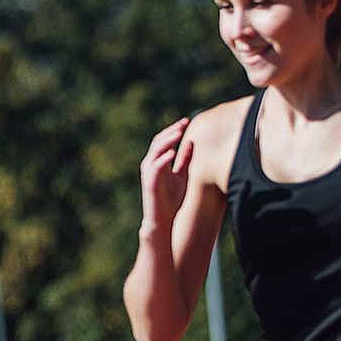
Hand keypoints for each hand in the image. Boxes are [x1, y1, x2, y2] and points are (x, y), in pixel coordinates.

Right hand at [139, 118, 193, 234]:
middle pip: (158, 141)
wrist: (163, 219)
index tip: (186, 121)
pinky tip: (173, 152)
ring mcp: (148, 173)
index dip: (173, 130)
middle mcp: (150, 164)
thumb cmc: (172, 199)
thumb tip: (192, 142)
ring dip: (167, 141)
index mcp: (158, 162)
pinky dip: (163, 158)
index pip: (164, 140)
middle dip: (171, 131)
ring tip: (178, 133)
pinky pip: (155, 167)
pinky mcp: (149, 183)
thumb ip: (185, 159)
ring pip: (155, 151)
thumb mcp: (182, 175)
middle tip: (183, 123)